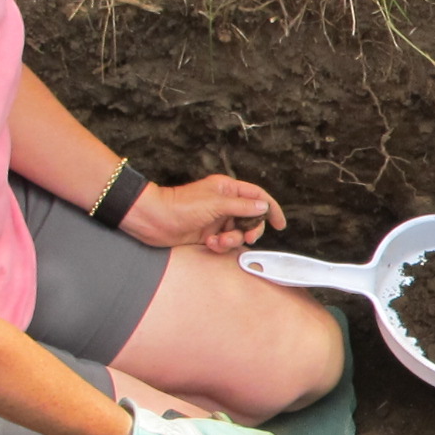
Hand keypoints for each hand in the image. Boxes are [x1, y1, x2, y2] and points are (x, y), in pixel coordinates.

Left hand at [120, 174, 287, 254]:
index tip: (279, 224)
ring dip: (232, 240)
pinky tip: (209, 243)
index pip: (257, 196)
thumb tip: (263, 206)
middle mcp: (224, 203)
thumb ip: (243, 206)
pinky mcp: (208, 234)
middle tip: (248, 237)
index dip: (271, 209)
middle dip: (250, 230)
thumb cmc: (181, 206)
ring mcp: (216, 219)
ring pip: (238, 233)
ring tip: (219, 241)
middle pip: (251, 218)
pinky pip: (224, 242)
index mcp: (227, 189)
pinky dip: (220, 245)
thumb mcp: (216, 203)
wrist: (155, 220)